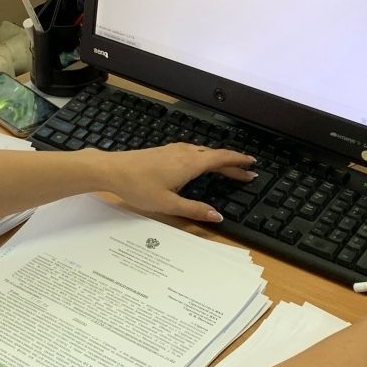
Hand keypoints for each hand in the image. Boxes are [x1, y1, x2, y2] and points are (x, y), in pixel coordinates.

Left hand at [98, 143, 255, 221]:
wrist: (113, 169)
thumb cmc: (139, 187)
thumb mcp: (169, 204)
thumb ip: (195, 210)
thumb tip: (217, 216)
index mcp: (190, 163)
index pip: (222, 159)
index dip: (239, 161)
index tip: (252, 164)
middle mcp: (185, 152)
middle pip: (215, 155)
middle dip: (232, 163)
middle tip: (247, 172)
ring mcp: (174, 149)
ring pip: (203, 152)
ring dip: (218, 159)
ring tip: (229, 169)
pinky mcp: (165, 151)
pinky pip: (193, 151)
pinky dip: (205, 157)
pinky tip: (201, 164)